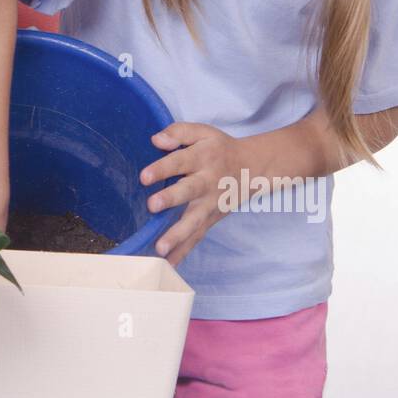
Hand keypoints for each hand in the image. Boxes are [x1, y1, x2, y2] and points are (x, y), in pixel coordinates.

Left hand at [140, 121, 245, 266]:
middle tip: (152, 206)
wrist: (253, 169)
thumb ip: (179, 132)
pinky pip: (197, 237)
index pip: (180, 161)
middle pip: (189, 191)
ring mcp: (211, 204)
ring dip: (178, 235)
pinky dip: (184, 251)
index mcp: (203, 157)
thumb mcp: (203, 132)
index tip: (144, 177)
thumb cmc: (220, 149)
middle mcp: (207, 182)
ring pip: (194, 221)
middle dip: (171, 199)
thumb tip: (156, 139)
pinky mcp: (211, 220)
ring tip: (160, 249)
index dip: (162, 168)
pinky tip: (168, 265)